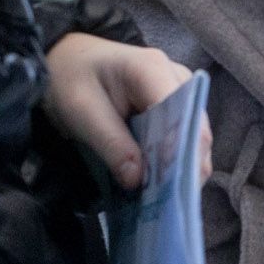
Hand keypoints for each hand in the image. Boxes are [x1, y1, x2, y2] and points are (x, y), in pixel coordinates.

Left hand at [44, 33, 206, 188]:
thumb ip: (111, 144)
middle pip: (196, 128)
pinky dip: (174, 162)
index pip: (182, 113)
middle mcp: (177, 78)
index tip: (169, 188)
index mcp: (152, 69)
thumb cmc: (69, 78)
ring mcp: (180, 92)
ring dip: (182, 168)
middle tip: (168, 204)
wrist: (66, 59)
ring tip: (164, 199)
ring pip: (195, 136)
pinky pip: (184, 137)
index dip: (181, 151)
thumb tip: (139, 181)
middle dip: (186, 167)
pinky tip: (160, 183)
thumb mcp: (80, 111)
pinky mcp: (176, 107)